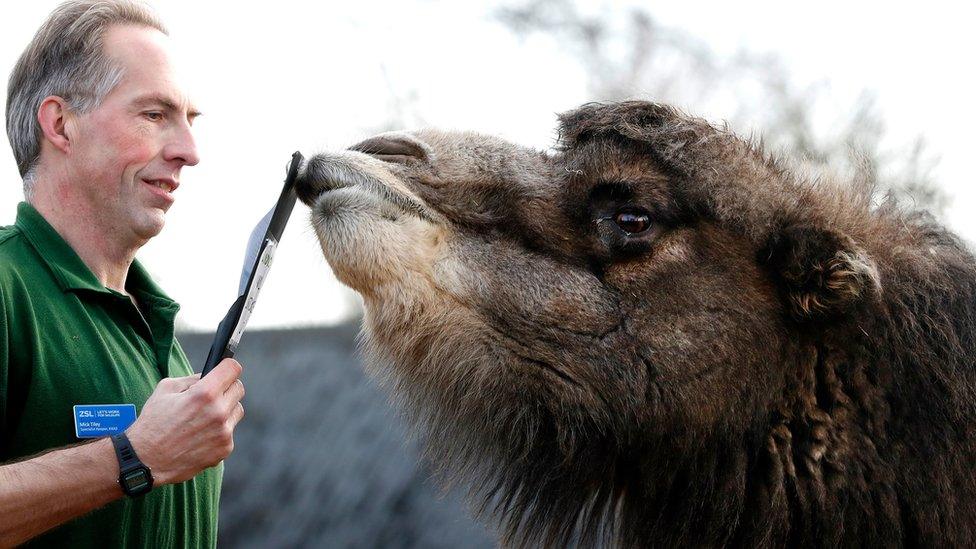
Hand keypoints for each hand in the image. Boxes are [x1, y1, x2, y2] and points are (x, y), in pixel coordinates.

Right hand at [125, 358, 244, 484]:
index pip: (233, 369)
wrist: (145, 460)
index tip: (225, 369)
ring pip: (236, 410)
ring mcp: (224, 432)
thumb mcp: (165, 389)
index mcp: (205, 394)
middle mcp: (218, 412)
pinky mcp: (224, 449)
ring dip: (226, 410)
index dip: (228, 367)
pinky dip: (220, 431)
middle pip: (238, 389)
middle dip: (226, 388)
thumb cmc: (152, 423)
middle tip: (212, 394)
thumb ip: (192, 379)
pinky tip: (202, 435)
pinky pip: (230, 431)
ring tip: (204, 417)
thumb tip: (209, 375)